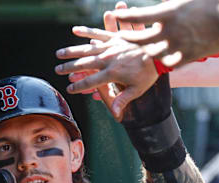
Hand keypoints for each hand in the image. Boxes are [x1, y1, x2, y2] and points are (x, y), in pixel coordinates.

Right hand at [56, 2, 158, 118]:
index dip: (78, 86)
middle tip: (57, 70)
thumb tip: (115, 116)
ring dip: (71, 51)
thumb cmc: (150, 73)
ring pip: (86, 49)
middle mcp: (108, 60)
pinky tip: (75, 30)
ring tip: (59, 53)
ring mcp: (111, 47)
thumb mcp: (137, 89)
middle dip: (69, 68)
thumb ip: (123, 100)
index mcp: (111, 74)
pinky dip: (87, 31)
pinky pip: (99, 33)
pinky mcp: (115, 36)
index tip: (69, 89)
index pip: (90, 82)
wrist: (161, 50)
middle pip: (83, 64)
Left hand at [108, 0, 218, 67]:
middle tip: (122, 36)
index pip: (139, 16)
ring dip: (147, 51)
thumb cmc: (214, 3)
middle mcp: (170, 31)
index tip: (117, 15)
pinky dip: (166, 61)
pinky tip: (163, 59)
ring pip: (154, 54)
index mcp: (169, 13)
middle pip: (141, 39)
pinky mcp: (188, 57)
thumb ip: (171, 1)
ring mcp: (178, 46)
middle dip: (130, 38)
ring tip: (144, 48)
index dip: (126, 16)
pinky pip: (170, 63)